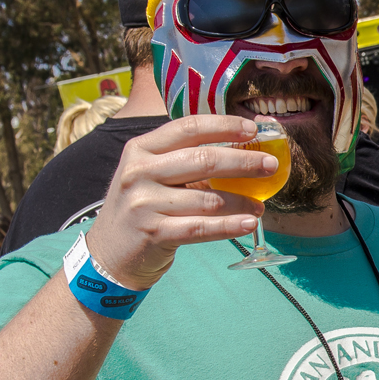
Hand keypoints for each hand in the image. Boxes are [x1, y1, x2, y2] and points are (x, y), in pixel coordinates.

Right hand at [87, 115, 275, 289]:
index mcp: (141, 149)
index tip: (253, 130)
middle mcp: (139, 171)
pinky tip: (249, 224)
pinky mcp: (152, 232)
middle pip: (204, 160)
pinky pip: (201, 227)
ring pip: (207, 198)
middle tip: (270, 166)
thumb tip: (242, 150)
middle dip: (244, 162)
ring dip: (241, 201)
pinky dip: (229, 226)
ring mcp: (143, 202)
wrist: (108, 253)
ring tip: (260, 206)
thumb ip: (185, 160)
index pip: (189, 127)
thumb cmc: (142, 207)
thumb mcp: (151, 175)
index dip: (224, 126)